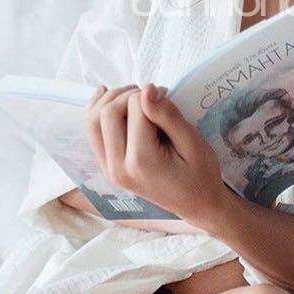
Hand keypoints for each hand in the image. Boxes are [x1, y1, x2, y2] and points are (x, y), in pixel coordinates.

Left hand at [85, 83, 229, 228]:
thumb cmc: (201, 174)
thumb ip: (167, 116)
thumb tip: (147, 89)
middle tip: (152, 97)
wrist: (196, 204)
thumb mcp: (192, 142)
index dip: (152, 95)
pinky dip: (97, 111)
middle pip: (107, 112)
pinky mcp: (107, 167)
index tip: (168, 97)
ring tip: (133, 96)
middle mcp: (118, 166)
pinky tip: (107, 97)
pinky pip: (92, 134)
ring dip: (110, 100)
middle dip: (128, 94)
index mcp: (142, 161)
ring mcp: (109, 169)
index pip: (135, 108)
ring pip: (93, 121)